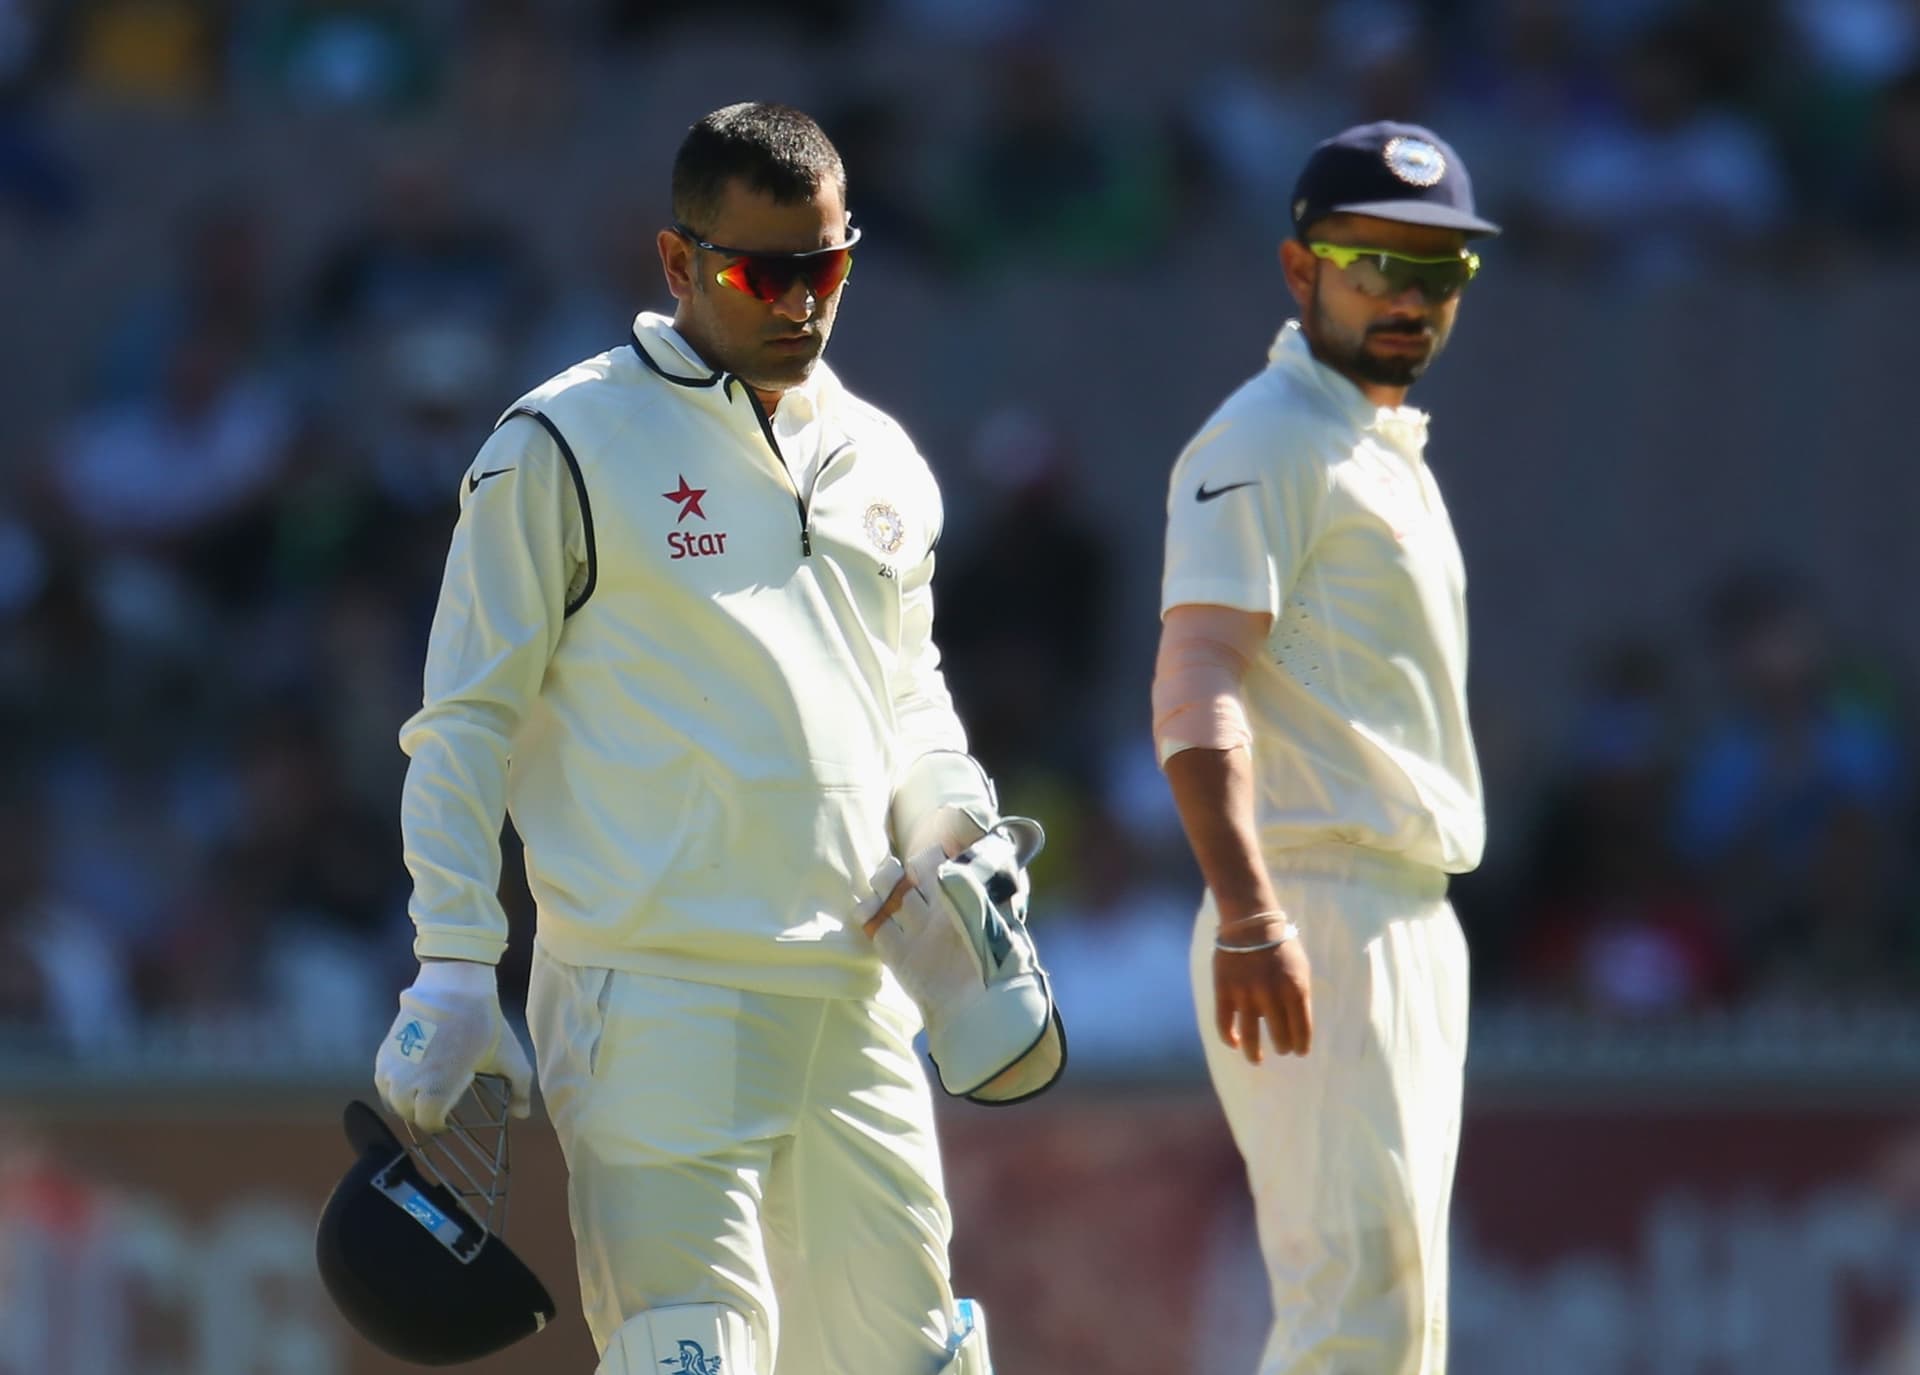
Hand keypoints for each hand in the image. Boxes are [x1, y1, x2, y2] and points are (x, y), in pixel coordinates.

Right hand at [373, 960, 532, 1133]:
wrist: (454, 987)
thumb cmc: (483, 1025)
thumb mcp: (510, 1059)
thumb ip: (519, 1090)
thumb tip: (523, 1114)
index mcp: (435, 1090)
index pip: (428, 1121)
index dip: (439, 1122)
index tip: (448, 1118)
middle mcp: (407, 1082)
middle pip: (408, 1113)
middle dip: (422, 1112)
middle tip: (437, 1103)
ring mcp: (392, 1066)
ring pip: (391, 1098)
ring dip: (404, 1100)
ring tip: (421, 1092)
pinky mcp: (384, 1050)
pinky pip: (381, 1079)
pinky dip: (392, 1084)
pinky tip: (409, 1078)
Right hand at [1213, 917, 1311, 1063]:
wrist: (1250, 923)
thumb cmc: (1280, 945)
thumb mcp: (1301, 968)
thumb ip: (1301, 995)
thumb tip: (1298, 1023)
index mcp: (1295, 989)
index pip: (1302, 1028)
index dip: (1302, 1045)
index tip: (1300, 1052)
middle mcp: (1271, 995)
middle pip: (1279, 1035)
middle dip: (1283, 1046)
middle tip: (1282, 1048)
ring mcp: (1246, 994)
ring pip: (1251, 1035)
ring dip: (1255, 1052)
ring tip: (1257, 1060)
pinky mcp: (1224, 991)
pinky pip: (1224, 1022)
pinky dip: (1229, 1037)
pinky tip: (1235, 1043)